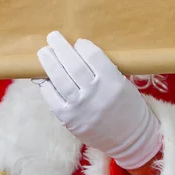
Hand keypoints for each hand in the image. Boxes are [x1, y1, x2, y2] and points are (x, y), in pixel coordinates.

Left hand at [37, 32, 161, 170]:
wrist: (130, 138)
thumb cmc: (127, 105)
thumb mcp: (122, 82)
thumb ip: (103, 69)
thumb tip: (78, 52)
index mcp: (113, 81)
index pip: (93, 55)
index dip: (83, 45)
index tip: (78, 42)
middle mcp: (96, 93)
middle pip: (73, 65)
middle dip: (60, 48)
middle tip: (52, 37)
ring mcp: (81, 107)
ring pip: (60, 80)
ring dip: (49, 63)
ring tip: (44, 52)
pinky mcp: (69, 120)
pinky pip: (53, 99)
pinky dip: (47, 86)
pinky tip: (45, 78)